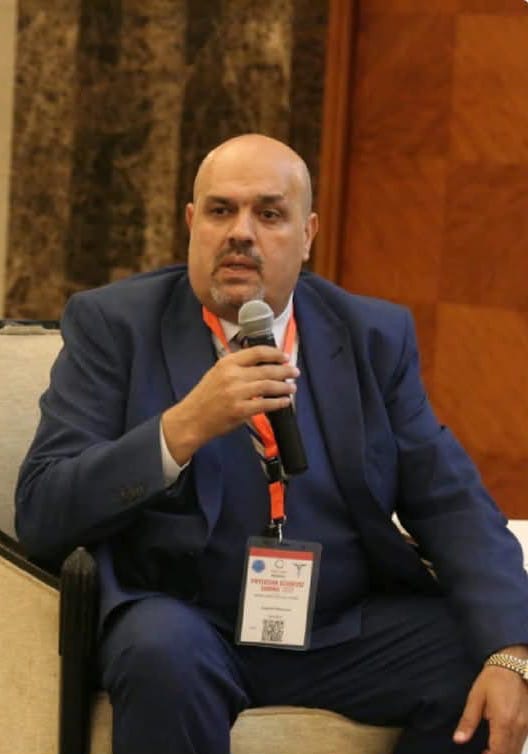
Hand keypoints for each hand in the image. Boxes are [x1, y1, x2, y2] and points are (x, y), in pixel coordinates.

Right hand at [161, 345, 298, 463]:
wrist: (192, 419)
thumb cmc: (205, 396)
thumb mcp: (217, 373)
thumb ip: (237, 367)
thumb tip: (263, 364)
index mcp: (227, 363)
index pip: (257, 352)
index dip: (275, 353)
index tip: (285, 356)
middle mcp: (232, 375)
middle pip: (266, 369)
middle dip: (285, 370)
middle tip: (295, 372)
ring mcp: (237, 393)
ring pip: (268, 386)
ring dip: (284, 387)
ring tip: (292, 387)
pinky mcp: (240, 410)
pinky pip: (265, 404)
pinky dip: (278, 403)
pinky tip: (285, 402)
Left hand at [454, 663, 527, 753]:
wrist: (512, 664)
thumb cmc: (493, 678)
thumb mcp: (476, 697)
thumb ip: (468, 721)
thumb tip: (458, 739)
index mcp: (503, 721)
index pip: (498, 752)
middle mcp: (518, 726)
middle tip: (484, 752)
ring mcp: (527, 725)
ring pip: (517, 749)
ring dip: (506, 752)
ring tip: (491, 748)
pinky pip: (522, 740)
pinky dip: (513, 745)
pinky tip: (503, 740)